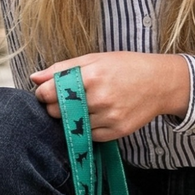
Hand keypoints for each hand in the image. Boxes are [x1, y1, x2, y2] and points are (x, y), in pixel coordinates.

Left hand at [30, 52, 189, 141]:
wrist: (160, 83)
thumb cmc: (125, 66)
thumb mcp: (94, 59)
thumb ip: (62, 69)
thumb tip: (34, 78)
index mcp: (90, 76)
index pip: (49, 93)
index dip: (43, 93)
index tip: (46, 92)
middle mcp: (99, 99)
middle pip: (57, 112)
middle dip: (56, 106)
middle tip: (68, 98)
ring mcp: (109, 117)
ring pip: (72, 126)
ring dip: (72, 118)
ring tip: (86, 105)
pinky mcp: (117, 132)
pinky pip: (89, 136)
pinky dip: (88, 128)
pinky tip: (98, 114)